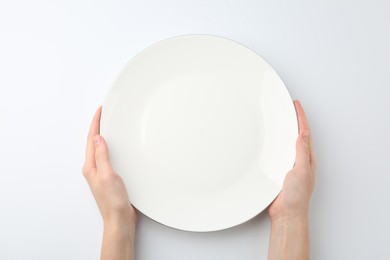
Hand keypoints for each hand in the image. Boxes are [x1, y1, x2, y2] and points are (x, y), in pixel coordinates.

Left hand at [82, 107, 136, 226]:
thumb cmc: (113, 201)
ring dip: (104, 136)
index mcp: (91, 166)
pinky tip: (116, 147)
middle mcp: (94, 168)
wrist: (119, 219)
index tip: (100, 111)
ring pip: (101, 149)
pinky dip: (111, 147)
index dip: (95, 124)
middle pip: (94, 142)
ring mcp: (101, 173)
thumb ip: (102, 156)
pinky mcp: (110, 177)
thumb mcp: (108, 175)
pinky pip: (108, 156)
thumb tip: (98, 138)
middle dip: (98, 127)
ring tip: (108, 125)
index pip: (92, 139)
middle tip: (103, 114)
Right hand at [268, 100, 315, 220]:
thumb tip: (303, 134)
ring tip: (281, 118)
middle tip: (289, 107)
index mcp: (306, 158)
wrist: (286, 213)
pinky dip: (275, 144)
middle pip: (297, 135)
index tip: (296, 104)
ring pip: (286, 144)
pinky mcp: (278, 172)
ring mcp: (288, 165)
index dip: (300, 117)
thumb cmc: (296, 196)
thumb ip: (301, 152)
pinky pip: (278, 154)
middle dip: (294, 120)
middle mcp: (299, 160)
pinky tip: (271, 142)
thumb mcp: (301, 171)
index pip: (304, 132)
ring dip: (284, 131)